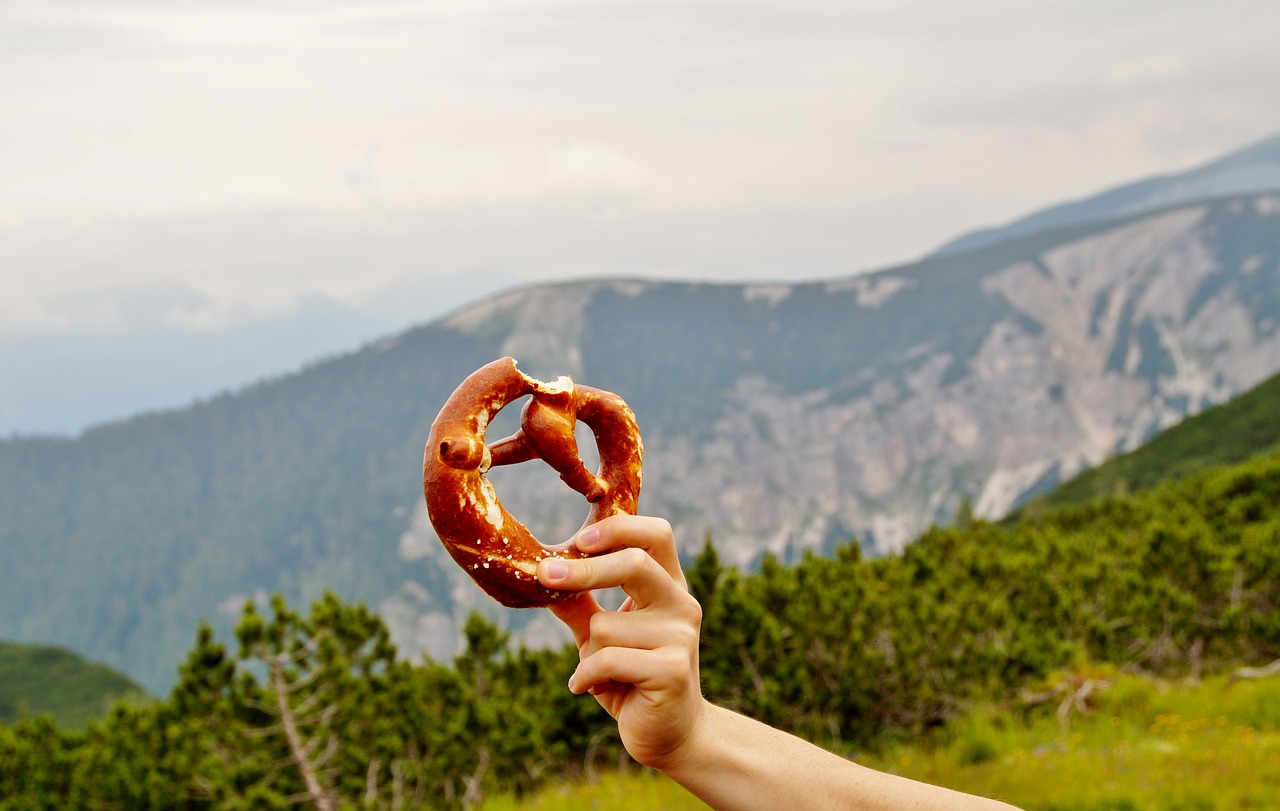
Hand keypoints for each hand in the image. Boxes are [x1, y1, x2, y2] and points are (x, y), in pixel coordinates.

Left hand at [538, 514, 707, 769]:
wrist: (669, 734)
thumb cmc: (631, 676)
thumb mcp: (601, 635)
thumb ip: (579, 603)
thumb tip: (540, 572)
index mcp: (669, 585)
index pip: (655, 534)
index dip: (618, 528)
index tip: (578, 540)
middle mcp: (681, 604)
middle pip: (634, 562)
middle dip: (583, 571)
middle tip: (545, 574)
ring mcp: (681, 637)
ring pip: (605, 624)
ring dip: (588, 651)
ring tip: (598, 673)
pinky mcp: (672, 671)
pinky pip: (606, 661)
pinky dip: (585, 677)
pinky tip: (587, 688)